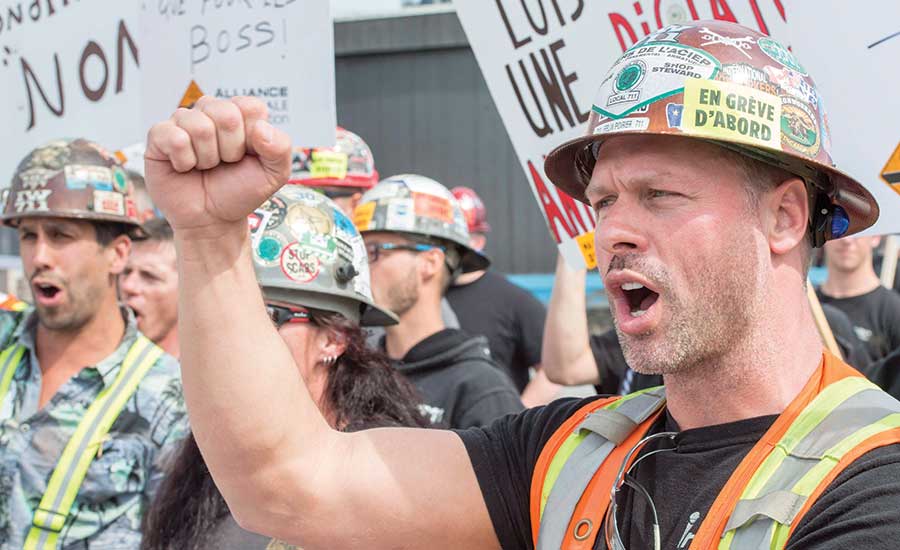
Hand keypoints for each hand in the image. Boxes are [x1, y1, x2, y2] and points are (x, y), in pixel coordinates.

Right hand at [144, 96, 291, 235]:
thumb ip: (280, 148)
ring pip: (199, 125)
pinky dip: (185, 160)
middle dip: (230, 149)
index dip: (252, 137)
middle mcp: (211, 112)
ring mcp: (184, 121)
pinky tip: (185, 167)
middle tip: (225, 164)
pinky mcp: (159, 135)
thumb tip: (260, 128)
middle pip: (226, 114)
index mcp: (240, 115)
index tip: (247, 155)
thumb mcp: (273, 174)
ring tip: (205, 167)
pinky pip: (173, 136)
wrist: (213, 220)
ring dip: (207, 157)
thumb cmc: (239, 192)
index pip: (250, 107)